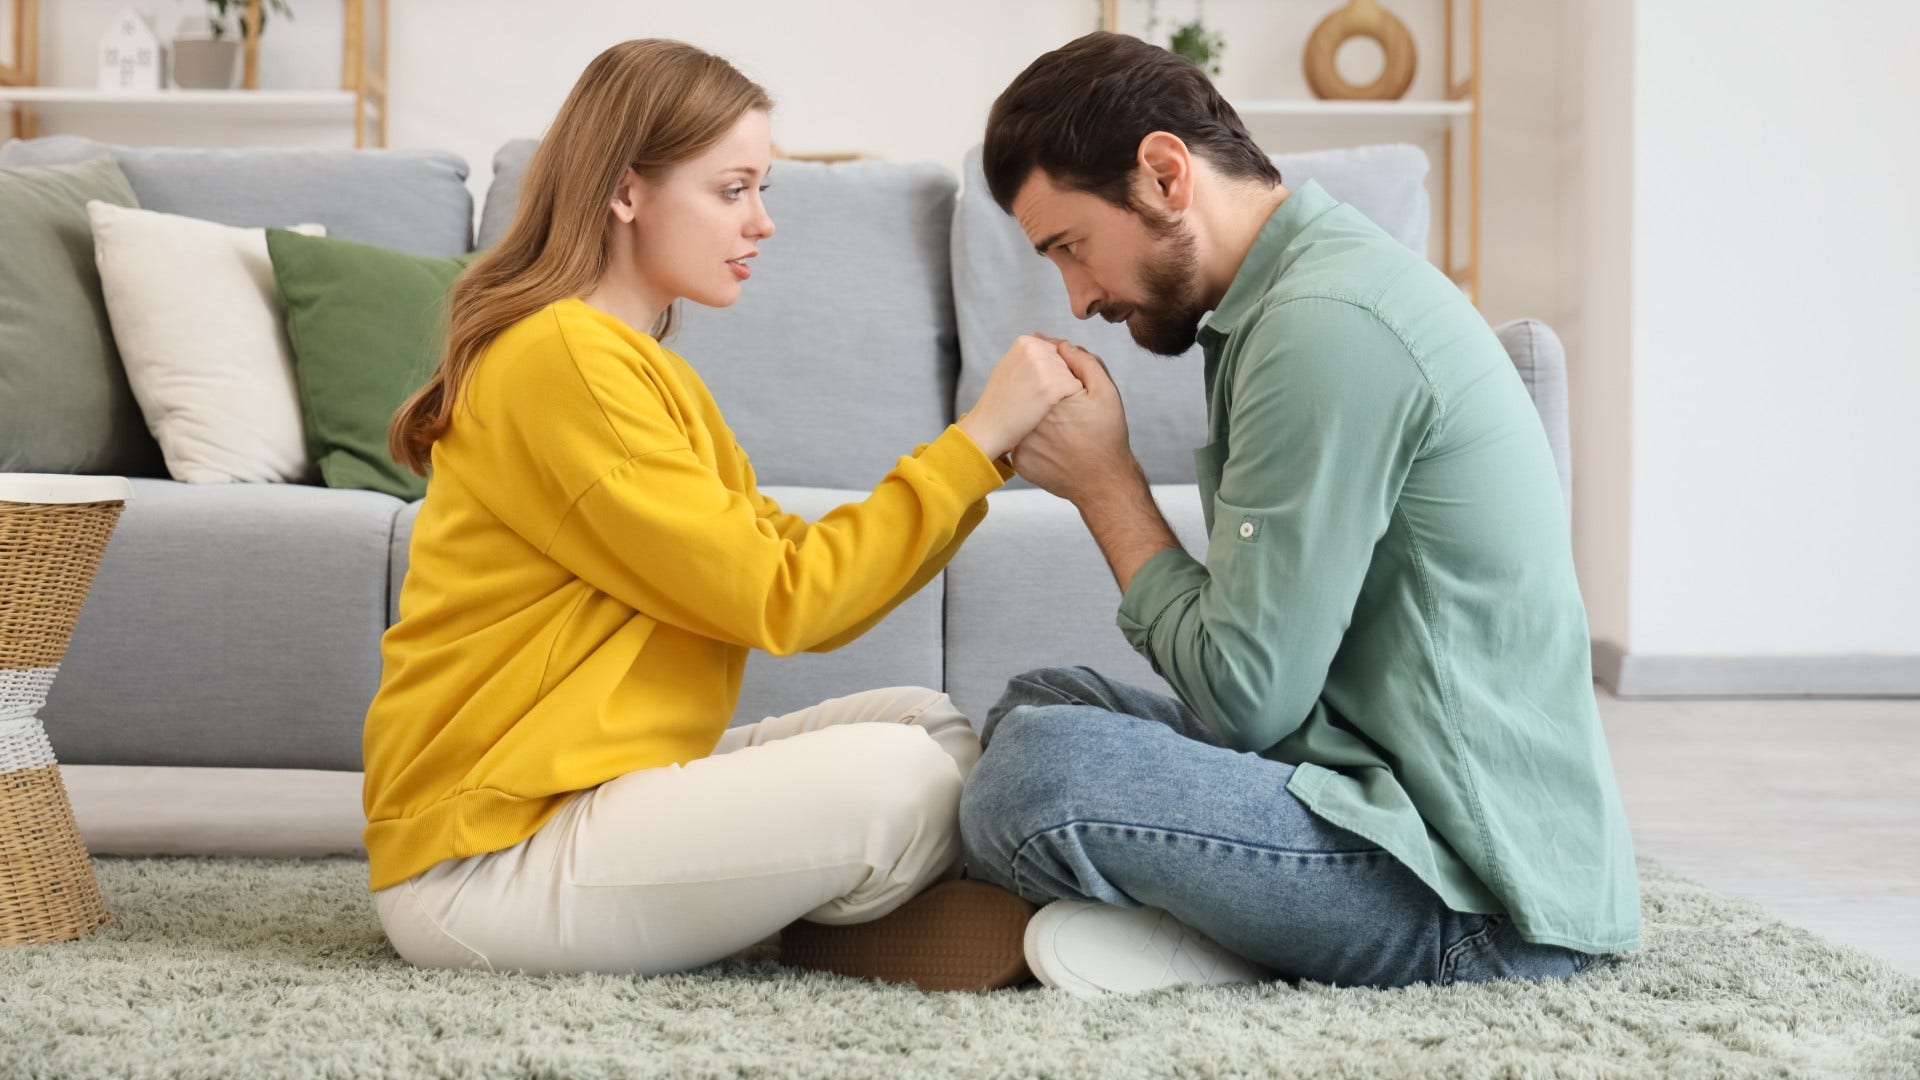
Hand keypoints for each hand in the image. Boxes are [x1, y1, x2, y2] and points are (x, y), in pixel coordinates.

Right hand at [957, 335, 1083, 459]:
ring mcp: (1044, 367)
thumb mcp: (1010, 366)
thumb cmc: (1000, 402)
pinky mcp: (1052, 387)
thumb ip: (1030, 354)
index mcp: (1025, 342)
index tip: (1038, 385)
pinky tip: (1048, 408)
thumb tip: (1052, 343)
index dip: (1053, 371)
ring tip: (1041, 402)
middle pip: (1068, 362)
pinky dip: (1068, 401)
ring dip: (1064, 391)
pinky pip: (1076, 389)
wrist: (988, 427)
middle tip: (1038, 396)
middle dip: (1061, 380)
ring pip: (1073, 375)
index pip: (1058, 350)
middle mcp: (1035, 349)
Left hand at [1011, 337, 1134, 502]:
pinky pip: (1021, 436)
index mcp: (1049, 399)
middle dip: (1044, 389)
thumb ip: (1085, 362)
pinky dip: (1033, 433)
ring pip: (1022, 413)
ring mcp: (1020, 442)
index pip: (1040, 369)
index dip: (1057, 369)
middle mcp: (1029, 420)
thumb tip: (1062, 346)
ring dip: (1035, 410)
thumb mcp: (1106, 392)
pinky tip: (1054, 439)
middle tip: (1066, 405)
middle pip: (1028, 390)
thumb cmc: (1108, 437)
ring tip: (1062, 423)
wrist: (1103, 482)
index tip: (1069, 381)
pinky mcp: (1019, 459)